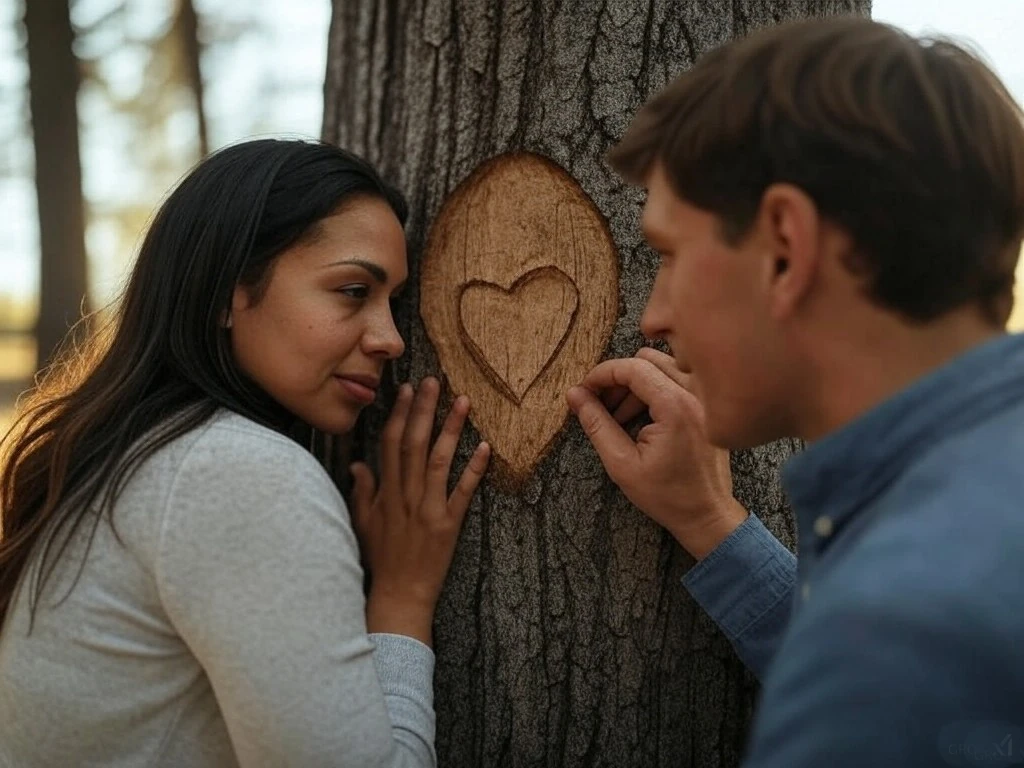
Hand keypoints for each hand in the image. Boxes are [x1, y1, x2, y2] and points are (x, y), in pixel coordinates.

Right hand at [350, 377, 489, 645]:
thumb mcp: (364, 523)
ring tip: (462, 402)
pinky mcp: (449, 524)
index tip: (405, 390)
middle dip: (423, 410)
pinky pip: (463, 492)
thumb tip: (357, 464)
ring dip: (450, 430)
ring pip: (438, 461)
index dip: (397, 414)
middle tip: (433, 381)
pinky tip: (485, 447)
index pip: (390, 444)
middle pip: (413, 444)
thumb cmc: (383, 559)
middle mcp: (406, 496)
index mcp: (386, 492)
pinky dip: (473, 469)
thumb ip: (363, 491)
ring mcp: (428, 509)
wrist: (400, 594)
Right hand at [567, 348, 747, 558]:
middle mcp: (695, 395)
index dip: (601, 375)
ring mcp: (705, 400)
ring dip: (634, 384)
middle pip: (647, 361)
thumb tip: (574, 395)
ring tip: (616, 416)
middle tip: (598, 404)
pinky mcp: (707, 407)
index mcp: (675, 406)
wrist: (707, 515)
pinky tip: (637, 419)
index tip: (583, 391)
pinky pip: (676, 382)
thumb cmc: (667, 496)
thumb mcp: (621, 464)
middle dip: (617, 378)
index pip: (632, 367)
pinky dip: (652, 391)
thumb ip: (596, 424)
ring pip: (662, 367)